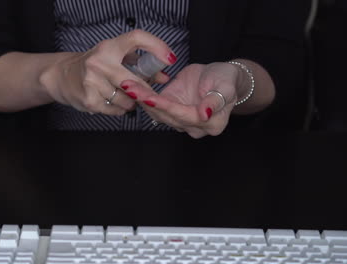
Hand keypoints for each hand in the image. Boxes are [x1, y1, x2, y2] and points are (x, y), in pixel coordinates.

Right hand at [40, 30, 174, 114]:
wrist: (61, 76)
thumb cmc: (94, 65)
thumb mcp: (113, 57)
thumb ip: (139, 64)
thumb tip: (163, 77)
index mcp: (108, 47)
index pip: (137, 38)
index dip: (157, 46)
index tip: (169, 59)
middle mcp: (99, 62)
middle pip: (135, 80)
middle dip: (145, 90)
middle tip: (148, 93)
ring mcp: (92, 82)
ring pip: (127, 99)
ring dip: (132, 102)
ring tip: (124, 96)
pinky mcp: (89, 100)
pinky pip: (116, 110)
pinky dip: (120, 109)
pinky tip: (114, 103)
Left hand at [122, 62, 241, 137]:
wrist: (219, 77)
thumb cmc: (225, 80)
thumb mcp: (226, 86)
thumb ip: (216, 100)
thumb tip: (205, 113)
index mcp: (211, 124)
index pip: (184, 115)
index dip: (166, 106)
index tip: (149, 97)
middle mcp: (194, 128)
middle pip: (166, 116)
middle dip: (147, 101)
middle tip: (130, 86)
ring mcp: (181, 122)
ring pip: (157, 113)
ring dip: (141, 99)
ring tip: (127, 85)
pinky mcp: (171, 113)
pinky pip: (154, 108)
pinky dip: (142, 97)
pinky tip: (131, 87)